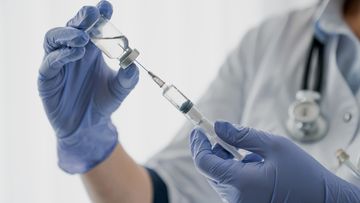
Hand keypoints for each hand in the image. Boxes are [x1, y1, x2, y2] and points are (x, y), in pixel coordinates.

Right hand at [38, 1, 138, 173]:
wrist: (89, 126)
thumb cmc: (103, 103)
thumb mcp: (120, 90)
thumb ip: (128, 78)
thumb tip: (133, 64)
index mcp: (92, 50)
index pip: (94, 27)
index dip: (99, 15)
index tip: (107, 7)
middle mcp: (74, 52)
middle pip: (73, 26)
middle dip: (82, 18)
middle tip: (93, 14)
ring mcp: (59, 63)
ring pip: (54, 38)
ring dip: (69, 34)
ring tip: (83, 37)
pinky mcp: (47, 78)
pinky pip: (50, 61)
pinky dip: (61, 55)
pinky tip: (76, 54)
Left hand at [190, 121, 359, 202]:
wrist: (324, 201)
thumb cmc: (303, 175)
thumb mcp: (274, 146)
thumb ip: (242, 135)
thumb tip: (218, 126)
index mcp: (241, 184)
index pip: (204, 163)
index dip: (198, 144)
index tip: (198, 129)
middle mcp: (236, 199)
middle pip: (210, 169)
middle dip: (213, 149)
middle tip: (222, 132)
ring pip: (220, 176)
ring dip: (226, 159)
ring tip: (251, 153)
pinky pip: (231, 185)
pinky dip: (234, 170)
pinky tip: (254, 164)